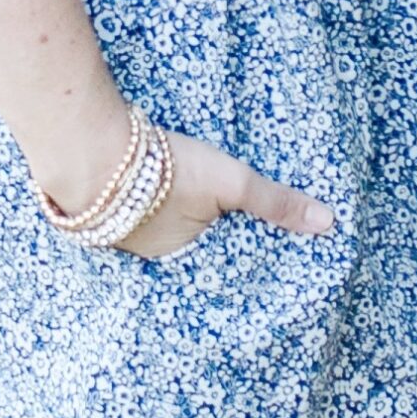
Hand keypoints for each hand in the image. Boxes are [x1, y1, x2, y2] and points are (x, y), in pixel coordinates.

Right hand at [121, 130, 335, 261]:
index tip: (270, 245)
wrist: (90, 150)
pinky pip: (146, 217)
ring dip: (187, 223)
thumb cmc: (163, 172)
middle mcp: (156, 260)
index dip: (246, 253)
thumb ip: (275, 202)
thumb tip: (327, 223)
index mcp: (186, 264)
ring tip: (213, 208)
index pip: (227, 267)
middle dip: (219, 242)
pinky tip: (170, 194)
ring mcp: (129, 238)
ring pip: (171, 234)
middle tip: (245, 224)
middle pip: (199, 252)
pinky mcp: (113, 212)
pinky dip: (161, 209)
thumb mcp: (230, 184)